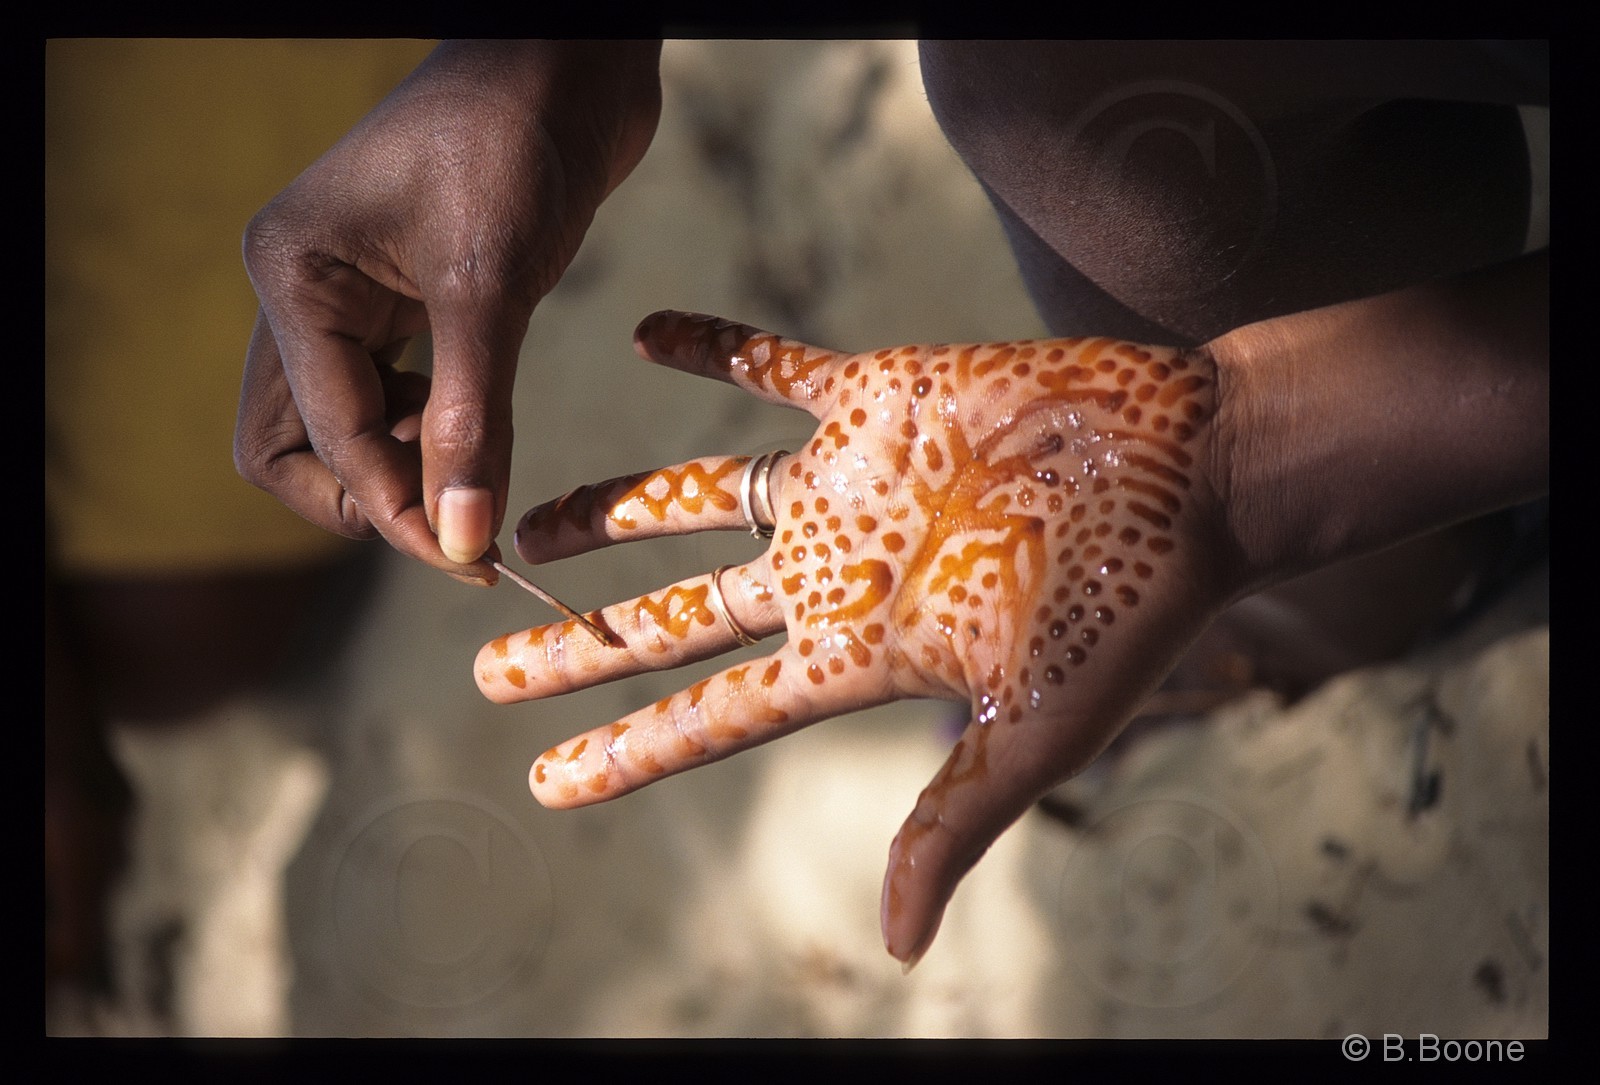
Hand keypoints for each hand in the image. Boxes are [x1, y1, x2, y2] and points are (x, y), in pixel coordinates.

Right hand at [237, 40, 660, 581]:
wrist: (566, 63)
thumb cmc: (517, 141)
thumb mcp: (490, 286)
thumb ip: (470, 419)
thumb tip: (462, 540)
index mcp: (294, 276)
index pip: (326, 436)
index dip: (395, 511)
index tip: (472, 563)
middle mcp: (304, 289)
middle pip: (290, 444)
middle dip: (363, 497)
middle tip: (453, 528)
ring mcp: (348, 295)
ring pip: (336, 424)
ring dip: (396, 467)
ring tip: (475, 470)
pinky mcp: (403, 298)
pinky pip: (389, 392)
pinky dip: (426, 429)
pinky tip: (478, 431)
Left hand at [476, 310, 1241, 966]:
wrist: (1191, 466)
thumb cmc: (1126, 603)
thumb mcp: (1039, 728)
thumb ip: (954, 821)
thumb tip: (896, 944)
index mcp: (859, 651)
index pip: (715, 713)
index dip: (628, 750)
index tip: (544, 783)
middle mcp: (833, 569)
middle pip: (677, 615)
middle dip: (584, 641)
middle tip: (489, 664)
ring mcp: (844, 481)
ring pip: (693, 497)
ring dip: (612, 506)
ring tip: (531, 518)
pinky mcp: (876, 394)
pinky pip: (770, 365)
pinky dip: (710, 348)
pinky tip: (641, 334)